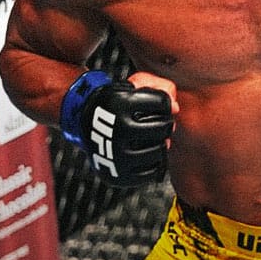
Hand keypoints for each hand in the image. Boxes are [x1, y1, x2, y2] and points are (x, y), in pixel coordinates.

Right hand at [59, 70, 174, 186]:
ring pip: (158, 150)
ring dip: (162, 142)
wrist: (84, 122)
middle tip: (159, 123)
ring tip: (154, 138)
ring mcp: (115, 155)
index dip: (164, 101)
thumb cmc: (115, 102)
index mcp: (119, 104)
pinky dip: (156, 162)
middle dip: (165, 123)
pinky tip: (149, 153)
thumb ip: (160, 87)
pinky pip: (151, 172)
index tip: (156, 104)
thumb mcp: (133, 84)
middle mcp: (116, 129)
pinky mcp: (118, 175)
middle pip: (162, 127)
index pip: (162, 102)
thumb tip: (176, 109)